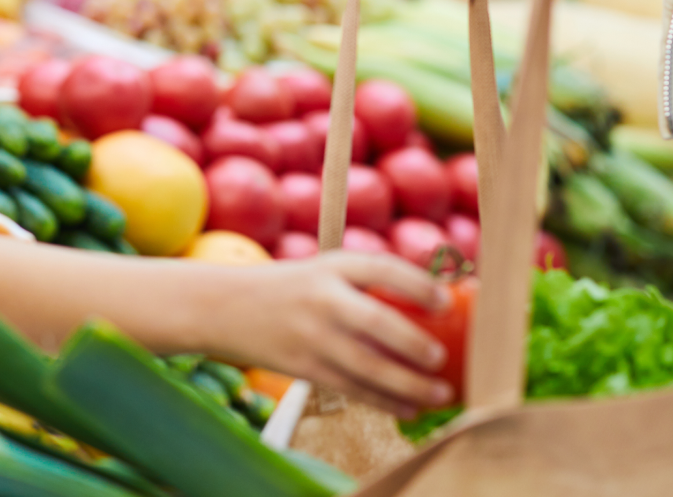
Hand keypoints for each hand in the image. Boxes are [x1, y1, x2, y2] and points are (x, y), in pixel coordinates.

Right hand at [200, 252, 452, 417]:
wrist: (226, 307)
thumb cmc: (292, 289)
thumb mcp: (324, 271)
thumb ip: (367, 283)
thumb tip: (436, 305)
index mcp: (332, 266)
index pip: (381, 269)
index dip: (417, 284)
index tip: (446, 302)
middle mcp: (322, 299)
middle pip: (376, 322)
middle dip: (413, 343)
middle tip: (440, 357)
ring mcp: (312, 336)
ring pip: (367, 366)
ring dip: (408, 383)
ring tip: (441, 393)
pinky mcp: (304, 367)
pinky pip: (351, 388)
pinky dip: (384, 400)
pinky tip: (411, 406)